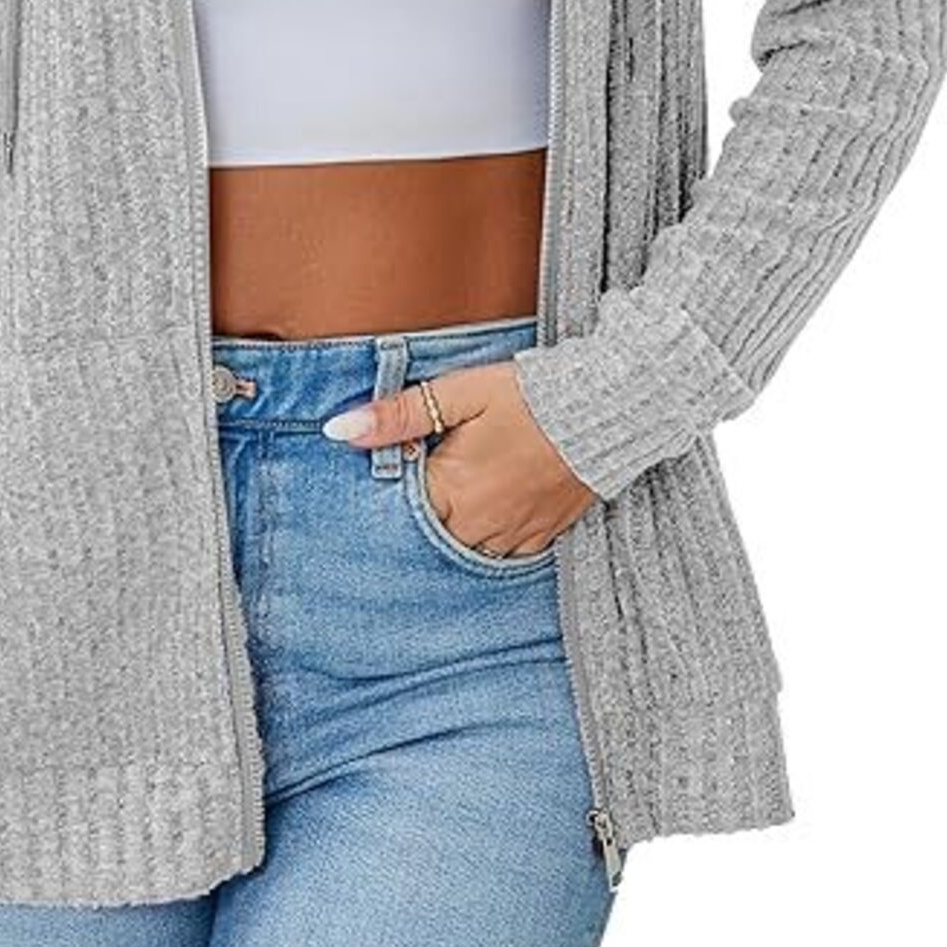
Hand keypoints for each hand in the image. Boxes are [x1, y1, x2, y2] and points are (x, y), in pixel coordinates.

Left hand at [322, 359, 596, 556]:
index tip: (392, 469)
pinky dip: (488, 535)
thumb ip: (397, 415)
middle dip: (420, 510)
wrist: (607, 408)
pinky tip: (487, 508)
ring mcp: (513, 537)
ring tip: (458, 490)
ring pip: (463, 548)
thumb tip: (339, 430)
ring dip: (453, 523)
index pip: (398, 510)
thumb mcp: (458, 392)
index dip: (390, 490)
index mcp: (452, 490)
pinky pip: (501, 553)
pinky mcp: (542, 536)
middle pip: (428, 534)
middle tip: (427, 476)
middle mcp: (480, 525)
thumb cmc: (530, 396)